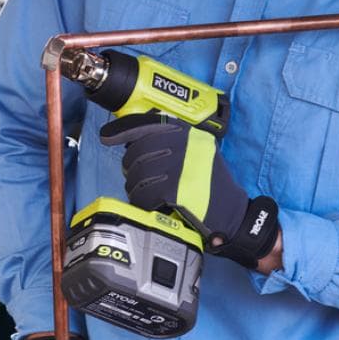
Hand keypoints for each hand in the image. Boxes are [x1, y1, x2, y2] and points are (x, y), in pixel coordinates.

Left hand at [99, 112, 279, 269]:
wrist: (232, 215)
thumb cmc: (211, 186)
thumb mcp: (198, 154)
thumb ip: (171, 144)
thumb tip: (131, 141)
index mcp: (190, 134)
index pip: (149, 124)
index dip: (123, 130)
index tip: (106, 137)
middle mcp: (186, 145)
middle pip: (138, 152)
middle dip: (132, 168)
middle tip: (139, 180)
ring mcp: (181, 166)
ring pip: (138, 175)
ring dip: (137, 189)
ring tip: (147, 196)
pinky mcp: (177, 188)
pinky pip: (144, 194)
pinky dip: (144, 203)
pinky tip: (153, 205)